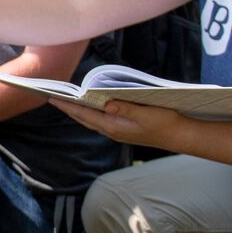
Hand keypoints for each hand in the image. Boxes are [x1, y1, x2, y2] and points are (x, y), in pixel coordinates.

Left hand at [51, 98, 189, 149]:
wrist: (179, 136)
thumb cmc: (165, 122)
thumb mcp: (146, 112)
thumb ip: (125, 107)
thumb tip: (105, 103)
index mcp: (115, 126)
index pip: (85, 114)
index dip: (67, 106)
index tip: (52, 98)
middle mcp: (112, 130)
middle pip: (84, 118)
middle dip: (68, 108)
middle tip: (51, 96)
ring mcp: (117, 131)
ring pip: (91, 120)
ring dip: (78, 111)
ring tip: (65, 100)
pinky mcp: (123, 129)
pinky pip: (100, 121)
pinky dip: (90, 113)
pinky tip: (89, 106)